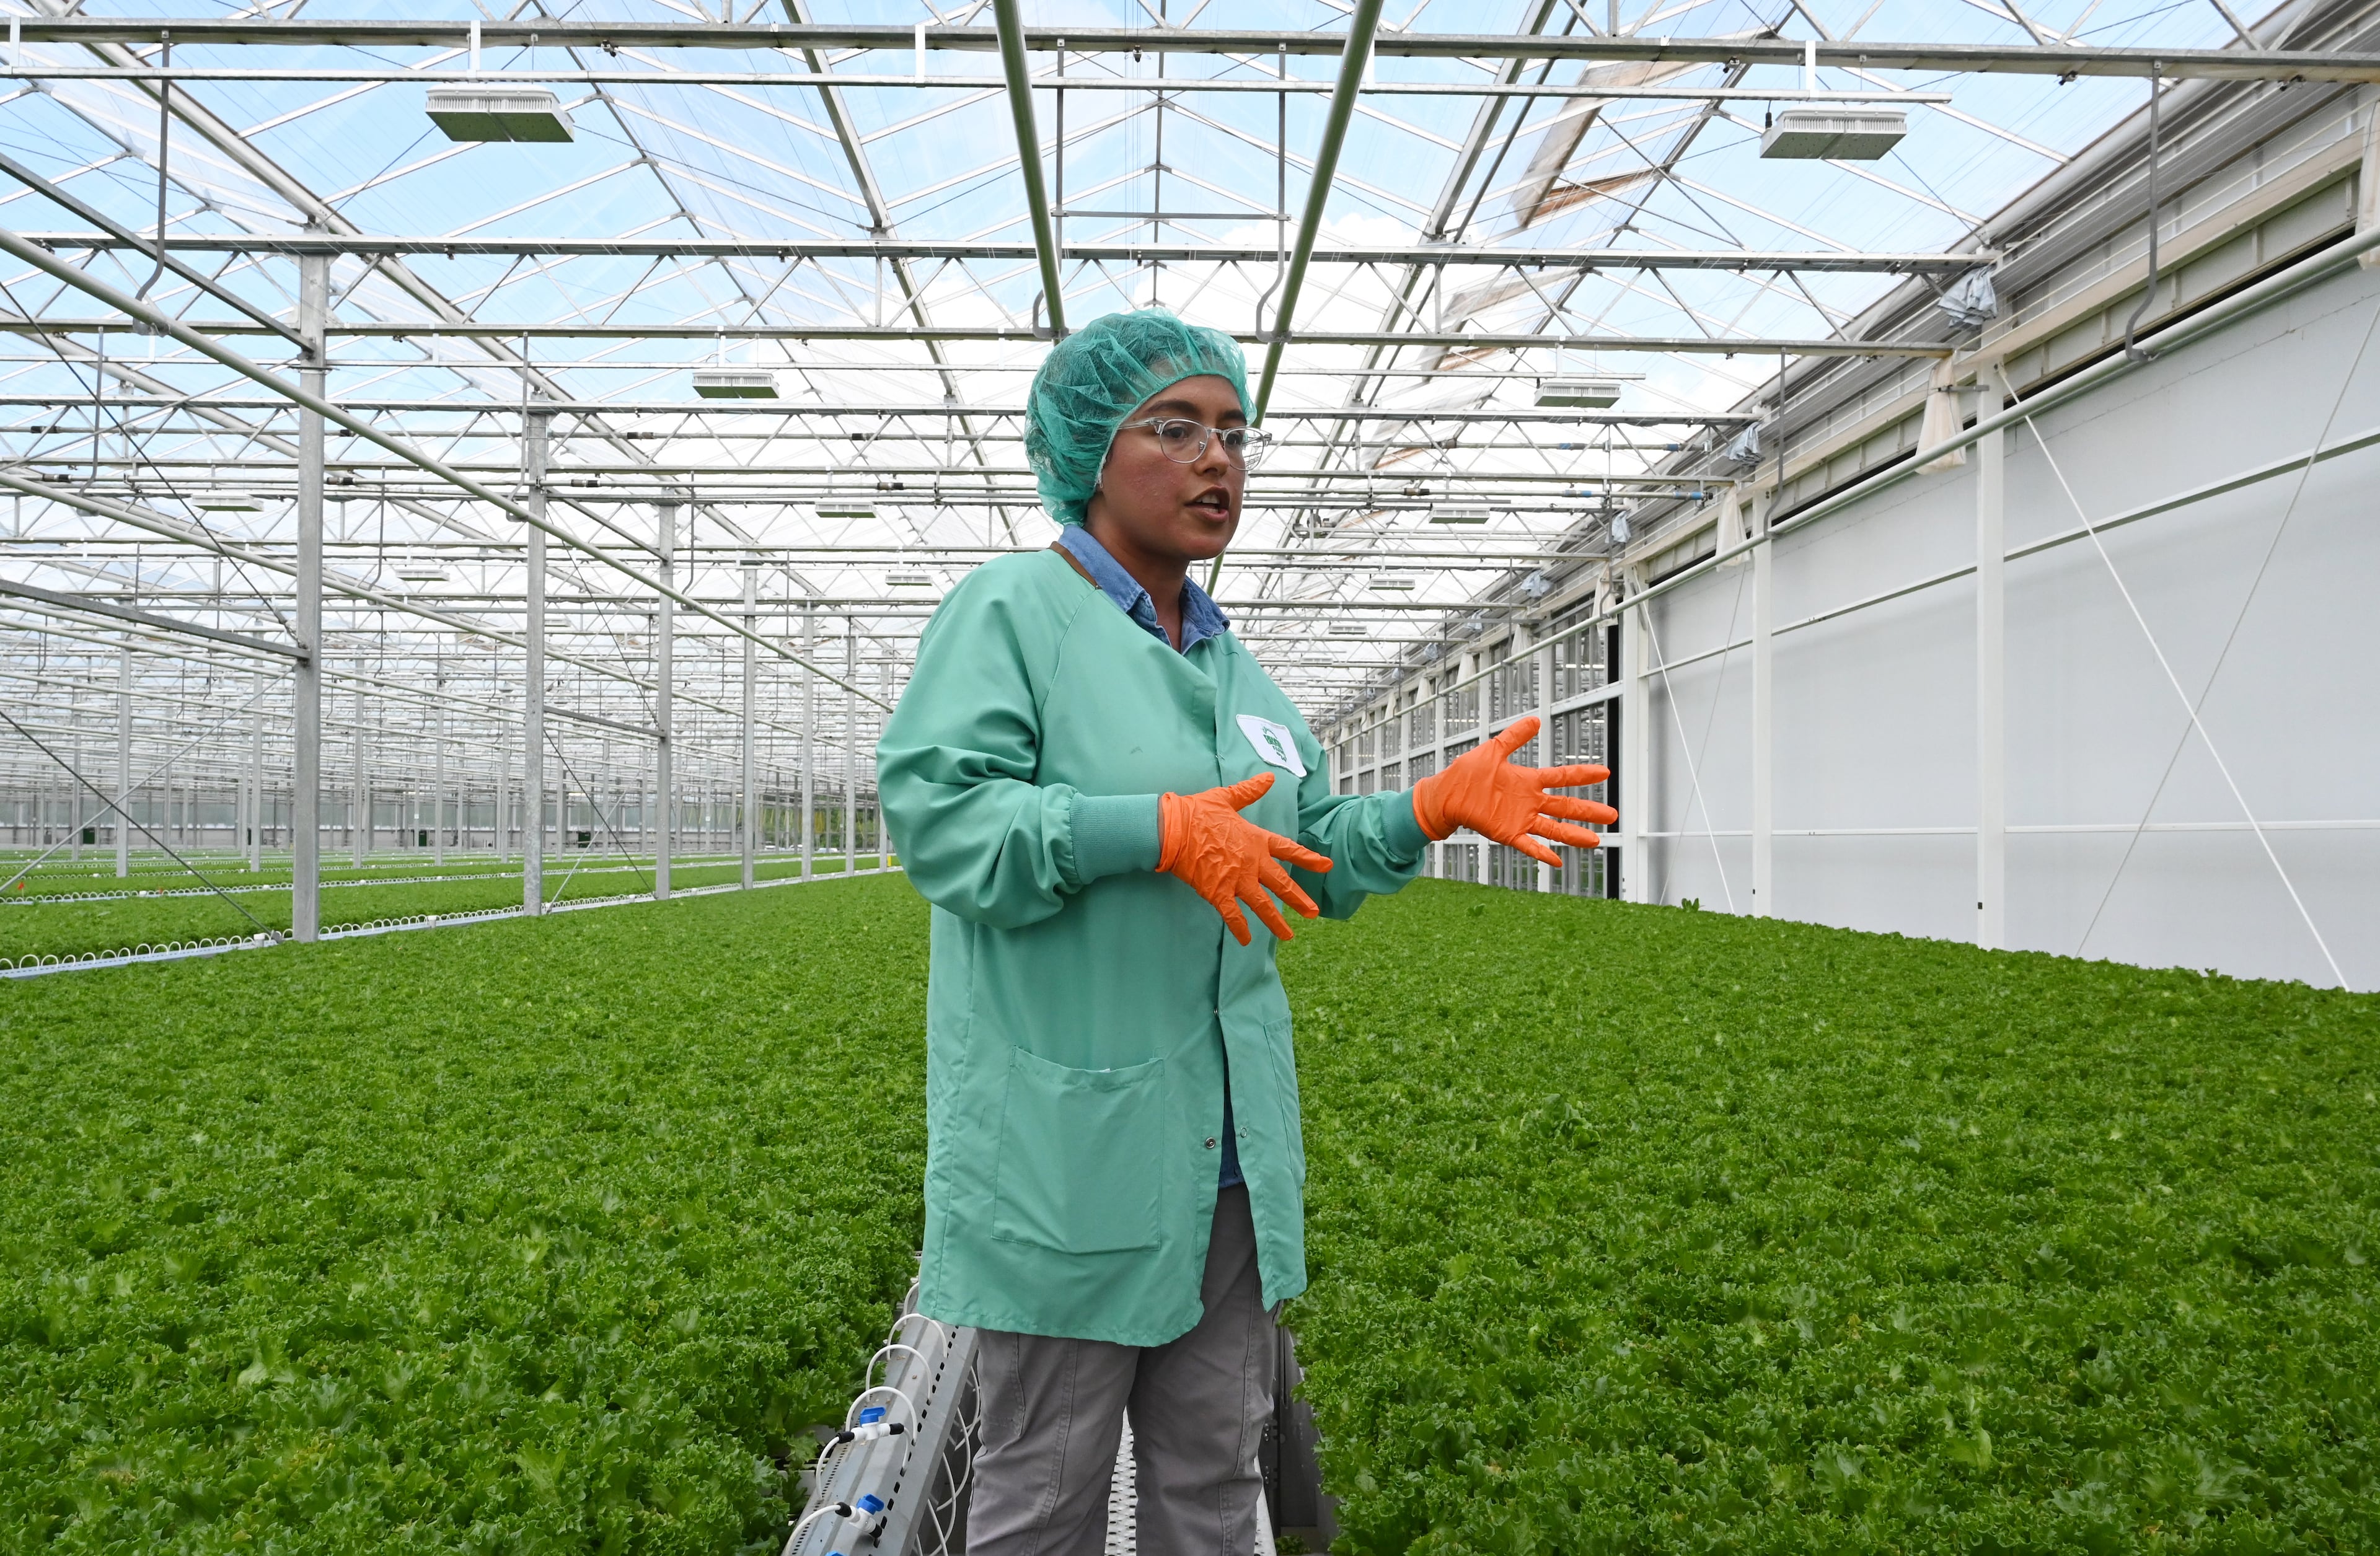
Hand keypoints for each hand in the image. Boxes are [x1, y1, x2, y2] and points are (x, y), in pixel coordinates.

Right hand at [1159, 772, 1333, 944]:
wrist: (1174, 829)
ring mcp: (1236, 879)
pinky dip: (1240, 928)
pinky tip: (1246, 940)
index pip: (1288, 850)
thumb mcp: (1227, 797)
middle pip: (1281, 883)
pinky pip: (1233, 915)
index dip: (1309, 858)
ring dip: (1276, 921)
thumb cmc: (1198, 811)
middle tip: (1313, 913)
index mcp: (1256, 839)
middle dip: (1298, 899)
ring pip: (1262, 904)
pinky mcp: (1218, 892)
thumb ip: (1250, 790)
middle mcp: (1252, 862)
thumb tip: (1270, 776)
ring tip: (1288, 936)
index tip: (1327, 866)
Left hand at [1410, 717, 1616, 866]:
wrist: (1447, 794)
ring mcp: (1521, 819)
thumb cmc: (1468, 773)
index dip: (1583, 774)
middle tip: (1612, 815)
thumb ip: (1515, 736)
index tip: (1604, 772)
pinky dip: (1543, 853)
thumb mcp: (1493, 750)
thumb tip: (1535, 719)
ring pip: (1554, 828)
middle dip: (1589, 810)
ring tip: (1596, 840)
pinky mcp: (1508, 833)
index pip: (1562, 777)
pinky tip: (1557, 861)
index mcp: (1528, 781)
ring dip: (1574, 834)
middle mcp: (1529, 801)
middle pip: (1565, 806)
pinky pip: (1529, 845)